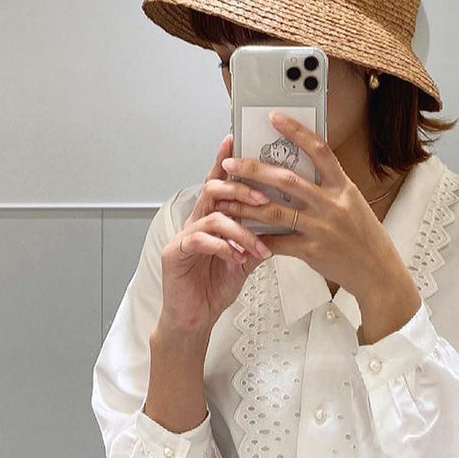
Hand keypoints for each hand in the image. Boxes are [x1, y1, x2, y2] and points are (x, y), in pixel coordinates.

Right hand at [158, 132, 273, 333]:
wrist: (195, 318)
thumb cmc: (215, 287)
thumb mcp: (244, 261)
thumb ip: (258, 240)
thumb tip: (283, 225)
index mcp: (211, 218)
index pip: (219, 183)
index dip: (224, 161)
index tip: (235, 138)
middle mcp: (196, 221)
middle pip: (213, 190)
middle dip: (239, 190)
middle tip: (262, 199)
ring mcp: (183, 236)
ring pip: (212, 217)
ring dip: (239, 230)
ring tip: (257, 246)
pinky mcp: (175, 254)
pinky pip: (199, 240)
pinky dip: (221, 247)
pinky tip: (235, 257)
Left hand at [215, 112, 416, 310]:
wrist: (377, 271)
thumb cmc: (364, 236)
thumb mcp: (352, 203)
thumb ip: (328, 188)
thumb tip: (299, 169)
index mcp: (343, 187)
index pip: (319, 151)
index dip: (296, 132)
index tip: (274, 118)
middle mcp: (332, 204)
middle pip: (287, 180)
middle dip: (254, 170)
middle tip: (231, 163)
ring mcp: (321, 228)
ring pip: (275, 211)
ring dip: (246, 204)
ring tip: (226, 199)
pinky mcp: (312, 251)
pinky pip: (277, 242)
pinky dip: (257, 237)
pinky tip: (242, 232)